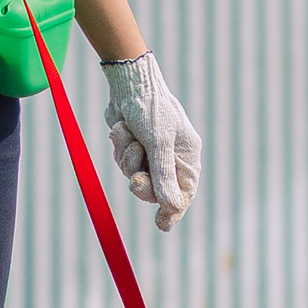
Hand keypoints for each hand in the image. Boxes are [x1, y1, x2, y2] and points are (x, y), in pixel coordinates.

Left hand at [103, 53, 201, 231]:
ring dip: (128, 159)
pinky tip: (122, 130)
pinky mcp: (134, 147)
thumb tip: (171, 206)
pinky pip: (124, 162)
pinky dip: (120, 149)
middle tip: (134, 180)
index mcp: (187, 155)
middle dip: (142, 184)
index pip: (184, 192)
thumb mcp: (158, 142)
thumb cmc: (151, 107)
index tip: (162, 225)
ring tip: (129, 136)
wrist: (127, 81)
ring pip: (135, 175)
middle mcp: (171, 157)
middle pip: (156, 190)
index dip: (173, 210)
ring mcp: (151, 153)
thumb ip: (163, 175)